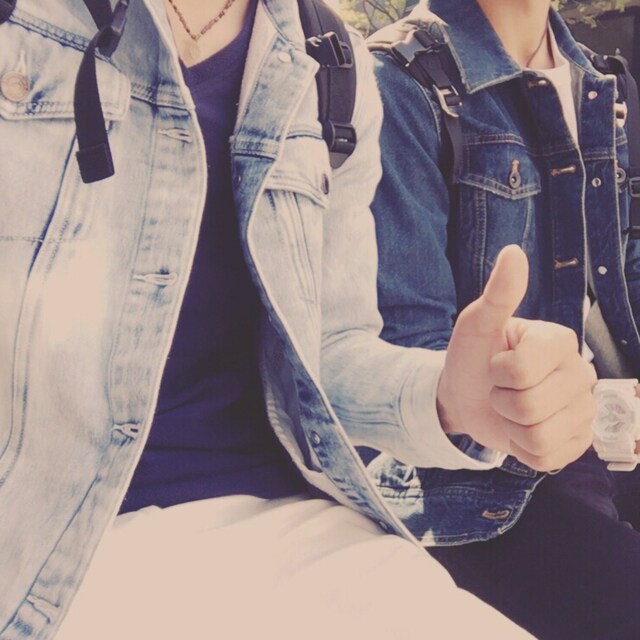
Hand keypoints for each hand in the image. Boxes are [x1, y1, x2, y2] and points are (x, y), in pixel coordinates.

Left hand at [437, 245, 596, 471]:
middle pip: (531, 406)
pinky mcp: (577, 442)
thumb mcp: (477, 324)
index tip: (496, 364)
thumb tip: (513, 252)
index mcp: (559, 341)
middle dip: (501, 401)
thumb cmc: (472, 358)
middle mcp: (581, 374)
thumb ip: (498, 294)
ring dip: (511, 426)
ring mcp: (583, 411)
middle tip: (501, 390)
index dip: (497, 373)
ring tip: (510, 410)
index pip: (522, 371)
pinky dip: (521, 448)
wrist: (467, 397)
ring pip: (539, 435)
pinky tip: (521, 429)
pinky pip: (545, 457)